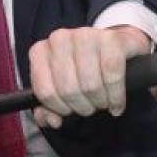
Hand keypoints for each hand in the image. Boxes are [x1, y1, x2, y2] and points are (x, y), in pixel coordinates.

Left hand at [28, 26, 150, 128]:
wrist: (114, 47)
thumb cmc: (82, 70)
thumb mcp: (60, 89)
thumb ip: (48, 109)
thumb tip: (52, 120)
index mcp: (40, 51)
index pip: (44, 91)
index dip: (59, 108)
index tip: (69, 112)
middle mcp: (60, 39)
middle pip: (68, 90)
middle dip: (82, 107)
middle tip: (90, 107)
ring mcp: (85, 35)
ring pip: (90, 84)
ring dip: (99, 102)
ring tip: (103, 103)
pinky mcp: (111, 38)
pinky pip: (112, 74)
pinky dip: (116, 96)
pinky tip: (116, 104)